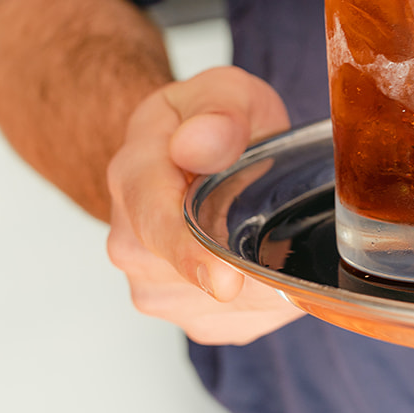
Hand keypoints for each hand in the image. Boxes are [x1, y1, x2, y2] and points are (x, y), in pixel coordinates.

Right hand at [106, 66, 303, 344]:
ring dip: (267, 278)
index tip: (225, 283)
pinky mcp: (190, 316)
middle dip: (255, 258)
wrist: (189, 157)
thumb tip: (198, 145)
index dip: (193, 257)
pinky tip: (269, 259)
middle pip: (200, 277)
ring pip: (230, 307)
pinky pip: (245, 320)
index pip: (158, 227)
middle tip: (281, 212)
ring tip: (269, 229)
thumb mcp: (223, 92)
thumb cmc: (209, 123)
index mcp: (134, 179)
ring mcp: (156, 288)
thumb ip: (217, 113)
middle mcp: (132, 244)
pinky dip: (272, 297)